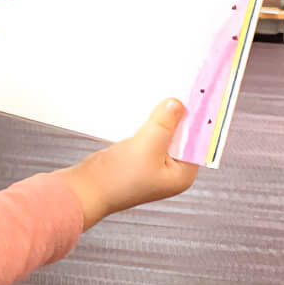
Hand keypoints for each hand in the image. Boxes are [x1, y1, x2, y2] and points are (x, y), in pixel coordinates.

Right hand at [59, 99, 199, 231]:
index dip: (197, 120)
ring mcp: (152, 165)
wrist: (85, 190)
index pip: (198, 143)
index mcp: (182, 175)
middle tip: (176, 94)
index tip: (196, 98)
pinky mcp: (136, 159)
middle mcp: (170, 171)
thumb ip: (164, 124)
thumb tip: (178, 104)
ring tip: (157, 102)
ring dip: (158, 121)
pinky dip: (145, 126)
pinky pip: (146, 137)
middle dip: (176, 118)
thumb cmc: (117, 178)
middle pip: (181, 138)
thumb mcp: (146, 146)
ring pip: (162, 136)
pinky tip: (141, 114)